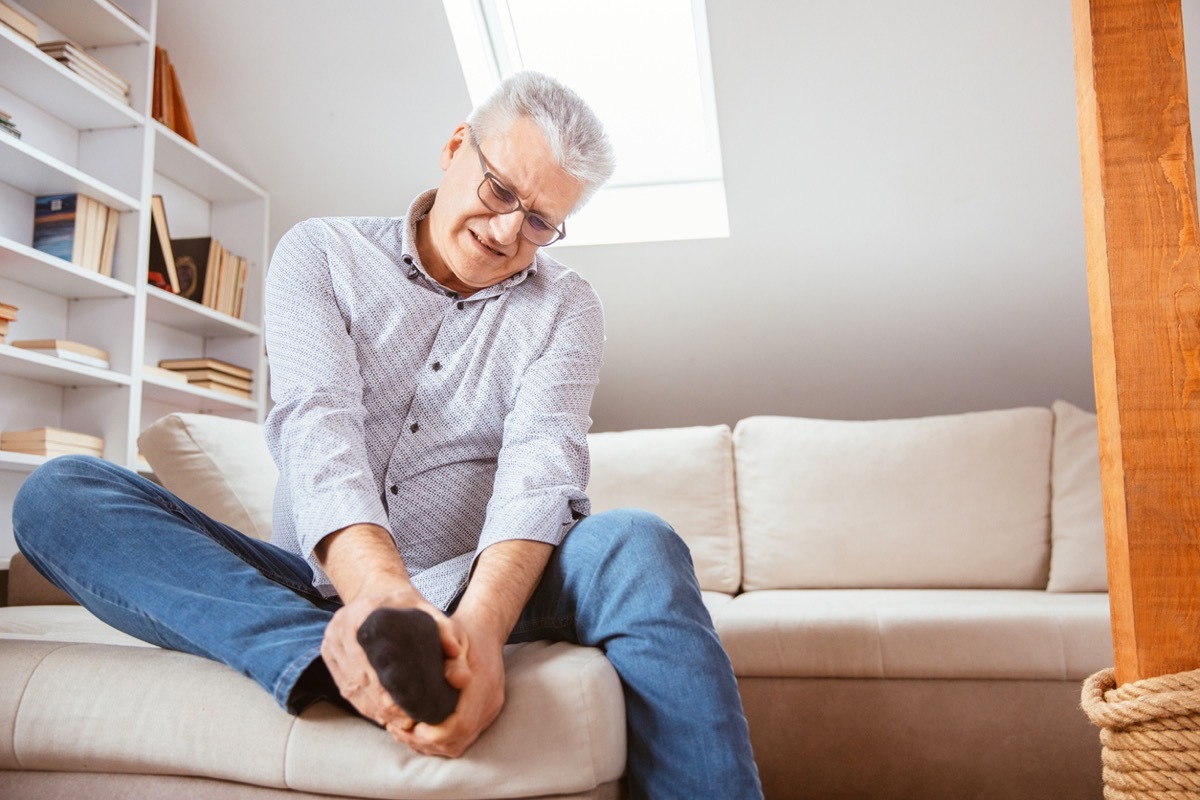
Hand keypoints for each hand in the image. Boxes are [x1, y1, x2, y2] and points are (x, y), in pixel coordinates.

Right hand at [320, 586, 462, 733]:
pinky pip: (344, 686)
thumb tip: (459, 667)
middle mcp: (337, 632)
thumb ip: (446, 634)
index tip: (404, 709)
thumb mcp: (428, 612)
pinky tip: (380, 714)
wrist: (377, 590)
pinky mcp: (328, 655)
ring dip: (372, 709)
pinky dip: (362, 703)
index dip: (385, 693)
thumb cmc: (405, 604)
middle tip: (404, 722)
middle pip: (358, 681)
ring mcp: (329, 645)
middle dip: (381, 706)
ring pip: (350, 688)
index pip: (369, 666)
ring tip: (395, 722)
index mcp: (357, 619)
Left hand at [387, 612, 506, 757]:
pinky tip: (420, 731)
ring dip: (430, 744)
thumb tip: (456, 680)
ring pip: (458, 745)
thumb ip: (455, 655)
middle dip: (426, 741)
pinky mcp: (484, 715)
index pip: (461, 724)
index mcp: (484, 684)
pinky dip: (439, 741)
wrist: (486, 632)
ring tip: (405, 731)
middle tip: (400, 730)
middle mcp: (490, 702)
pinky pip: (462, 739)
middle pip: (457, 740)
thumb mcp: (456, 633)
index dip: (435, 733)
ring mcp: (489, 711)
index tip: (412, 726)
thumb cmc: (465, 632)